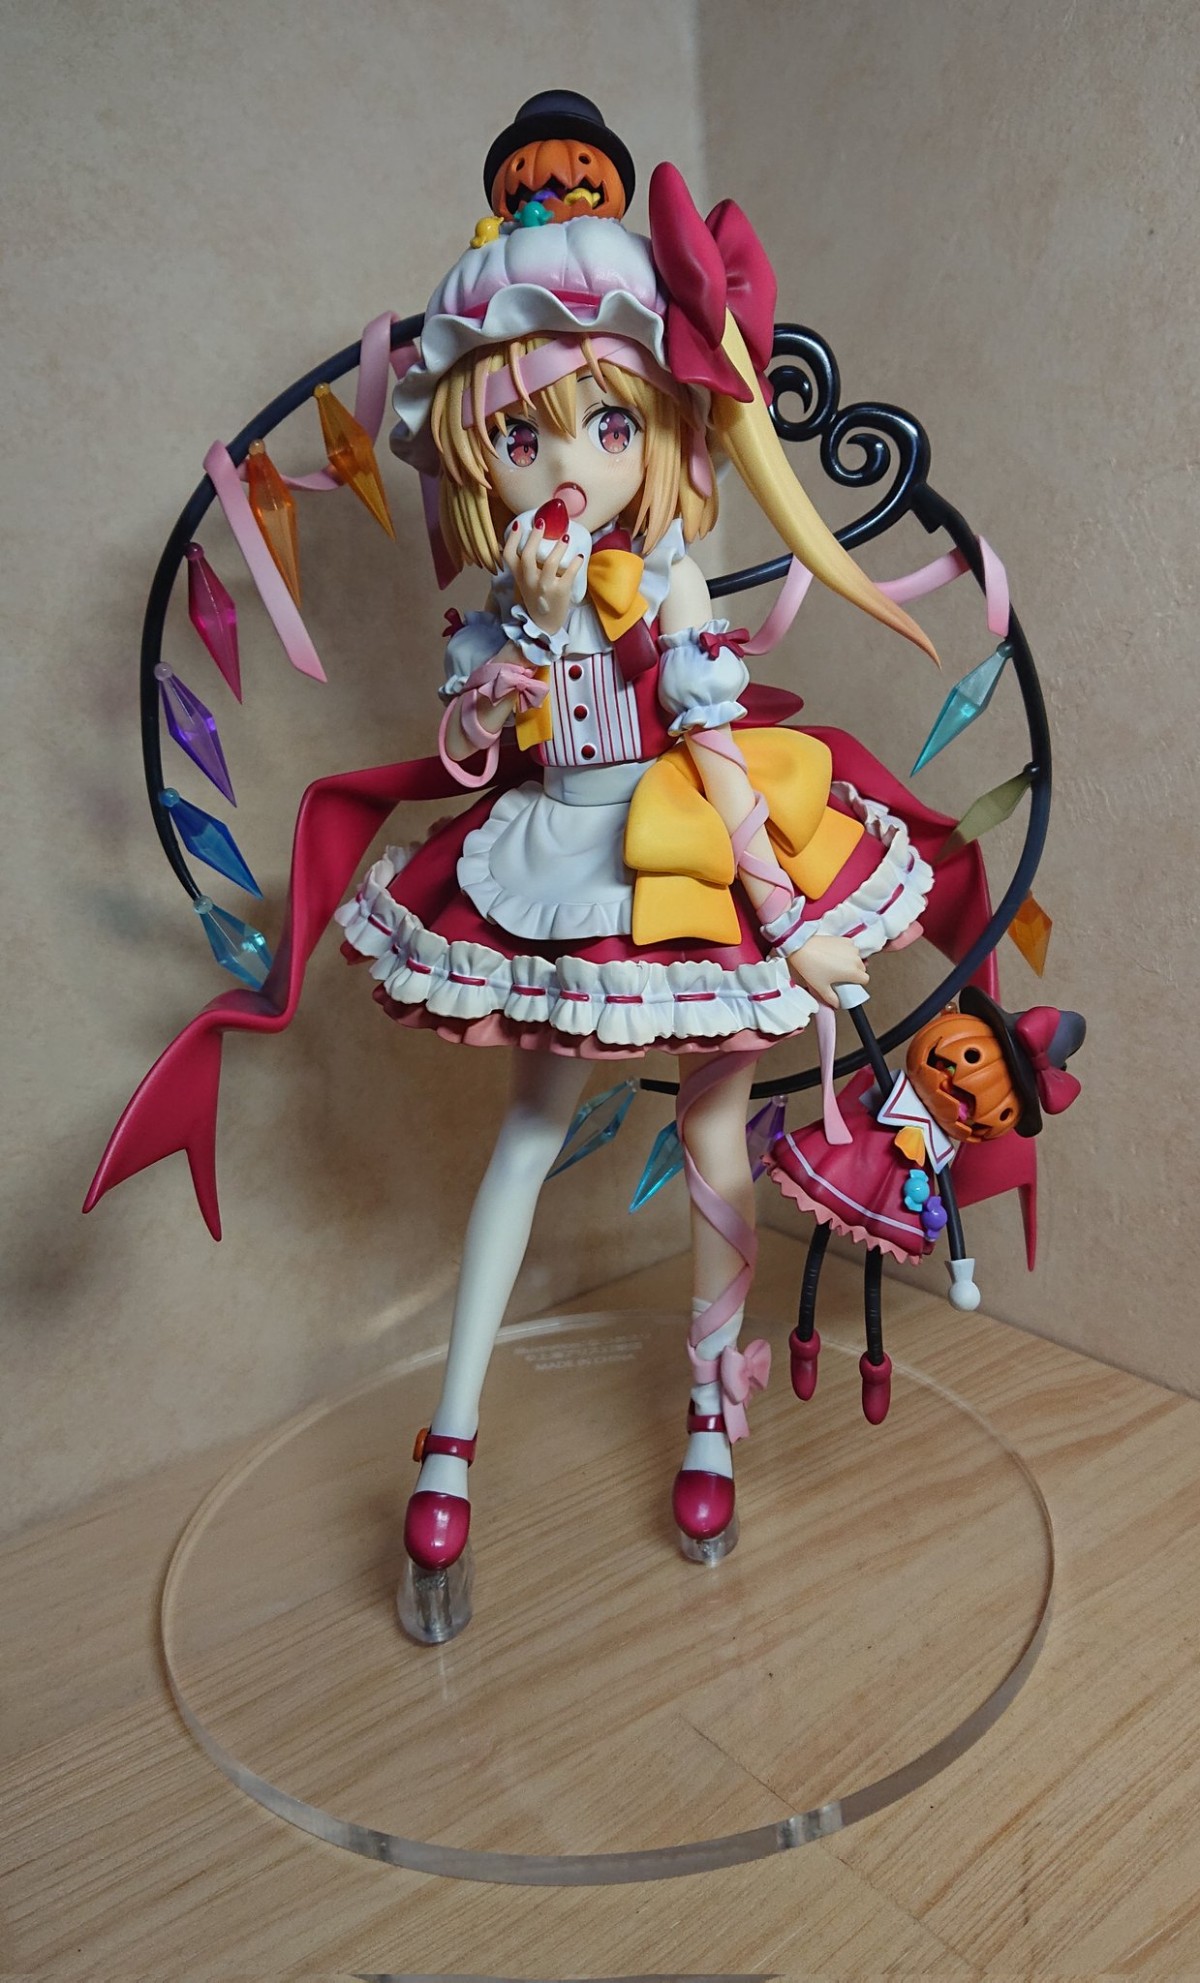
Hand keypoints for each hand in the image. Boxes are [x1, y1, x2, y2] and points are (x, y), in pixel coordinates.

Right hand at [503, 521, 584, 638]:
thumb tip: (534, 541)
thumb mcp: (525, 583)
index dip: (511, 539)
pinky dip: (576, 563)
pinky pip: (569, 574)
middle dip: (535, 537)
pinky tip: (580, 556)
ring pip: (550, 563)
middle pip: (527, 555)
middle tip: (543, 522)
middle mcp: (529, 581)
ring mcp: (545, 587)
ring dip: (559, 548)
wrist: (545, 625)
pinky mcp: (560, 592)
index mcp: (519, 577)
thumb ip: (526, 567)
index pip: (508, 556)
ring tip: (565, 537)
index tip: (519, 524)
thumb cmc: (537, 599)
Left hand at [786, 935, 868, 1008]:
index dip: (857, 983)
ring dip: (851, 961)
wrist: (802, 948)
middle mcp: (855, 958)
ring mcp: (851, 947)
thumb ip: (831, 999)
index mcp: (853, 971)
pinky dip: (846, 951)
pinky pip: (851, 947)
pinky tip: (835, 954)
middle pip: (862, 968)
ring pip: (857, 957)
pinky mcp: (845, 939)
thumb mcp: (821, 987)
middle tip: (841, 975)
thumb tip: (836, 1004)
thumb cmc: (811, 966)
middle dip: (854, 972)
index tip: (849, 984)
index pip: (865, 980)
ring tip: (836, 964)